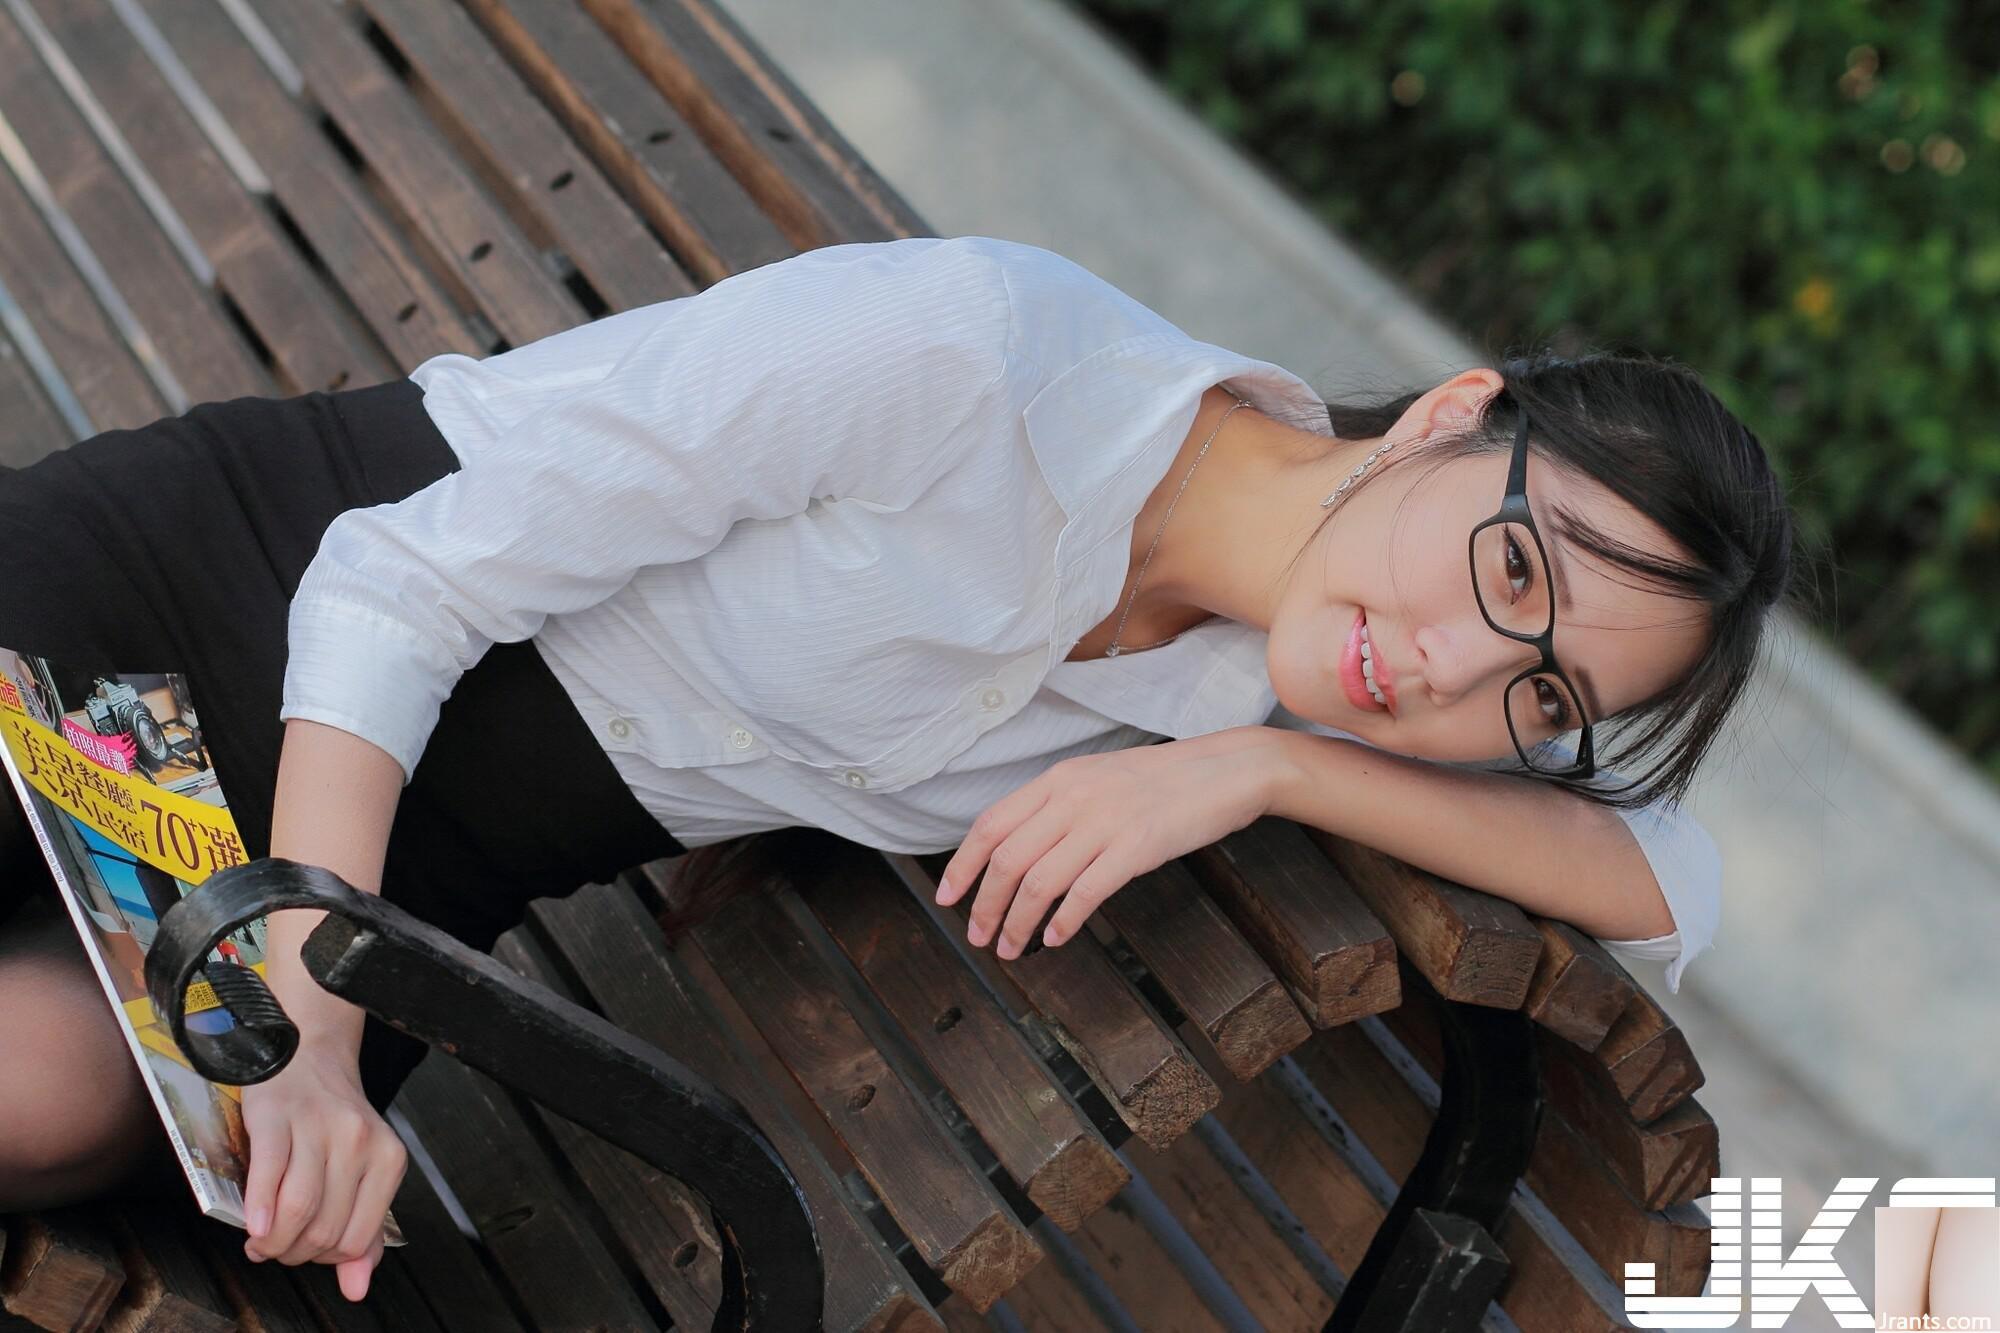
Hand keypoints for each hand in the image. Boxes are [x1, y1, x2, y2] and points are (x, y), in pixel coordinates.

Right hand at [239, 1041, 406, 1301]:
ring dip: (273, 1241)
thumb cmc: (331, 1120)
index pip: (357, 1239)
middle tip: (274, 1250)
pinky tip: (253, 1226)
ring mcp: (320, 1128)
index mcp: (387, 1159)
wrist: (307, 1054)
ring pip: (300, 1210)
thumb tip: (357, 1289)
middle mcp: (359, 1143)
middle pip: (325, 1229)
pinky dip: (260, 1209)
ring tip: (260, 1241)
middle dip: (293, 1253)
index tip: (302, 1254)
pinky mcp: (278, 1118)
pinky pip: (270, 1174)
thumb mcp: (361, 1170)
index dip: (324, 1259)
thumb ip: (363, 1231)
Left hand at [936, 726, 1282, 958]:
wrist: (1226, 770)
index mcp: (1058, 778)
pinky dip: (1063, 921)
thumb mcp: (1098, 778)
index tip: (947, 897)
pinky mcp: (1136, 848)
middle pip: (1007, 859)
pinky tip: (1055, 938)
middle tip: (979, 936)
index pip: (991, 824)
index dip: (962, 865)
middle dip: (984, 905)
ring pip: (1039, 882)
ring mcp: (1104, 821)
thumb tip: (1017, 851)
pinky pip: (1085, 892)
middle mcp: (1073, 796)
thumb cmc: (1163, 780)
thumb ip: (1057, 806)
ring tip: (1011, 948)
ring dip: (1017, 923)